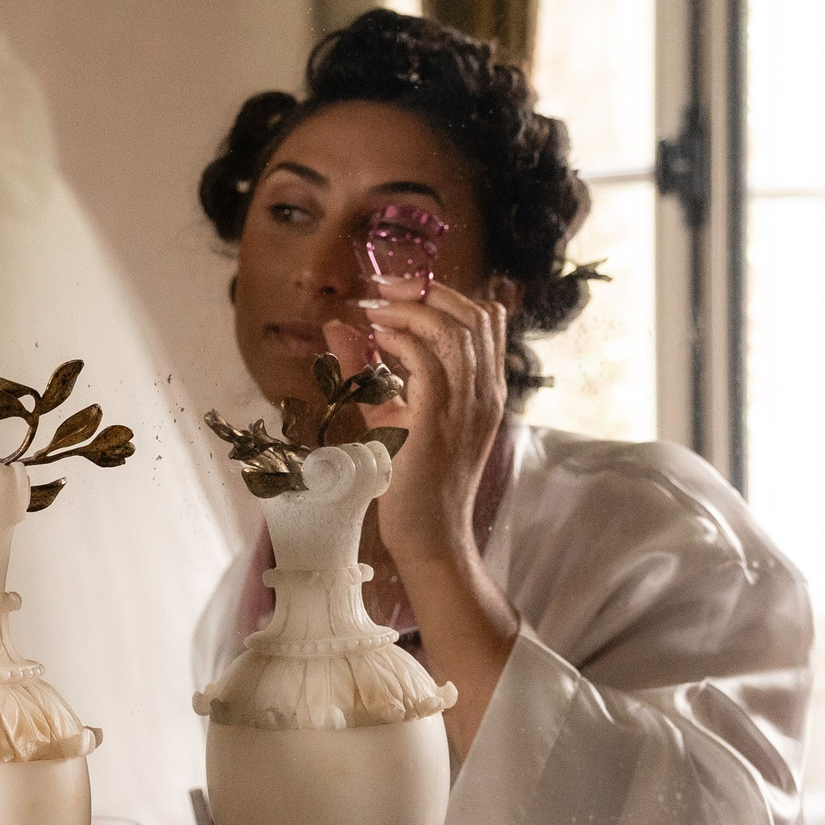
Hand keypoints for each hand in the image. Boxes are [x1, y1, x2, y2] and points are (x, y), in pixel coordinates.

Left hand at [324, 279, 518, 751]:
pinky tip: (377, 332)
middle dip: (426, 290)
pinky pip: (430, 361)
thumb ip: (366, 372)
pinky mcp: (437, 422)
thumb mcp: (388, 415)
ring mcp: (465, 407)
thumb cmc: (407, 482)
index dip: (442, 294)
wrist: (427, 537)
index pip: (482, 320)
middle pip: (473, 316)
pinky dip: (404, 337)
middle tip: (381, 286)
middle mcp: (483, 393)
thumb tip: (341, 329)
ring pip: (455, 331)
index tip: (396, 289)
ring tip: (375, 304)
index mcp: (482, 390)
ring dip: (410, 307)